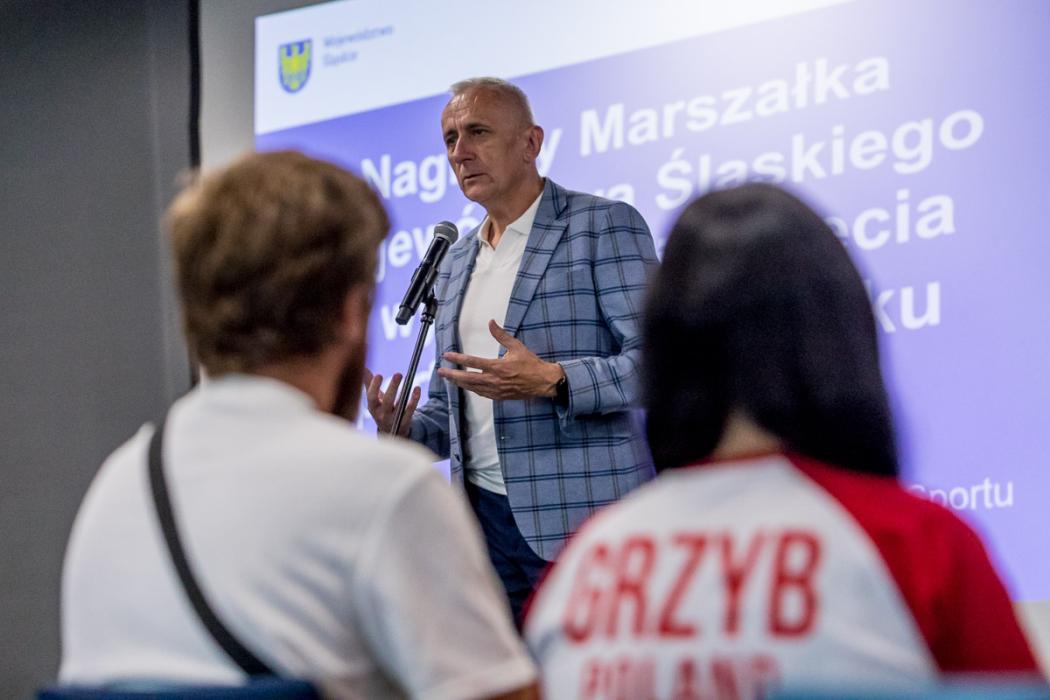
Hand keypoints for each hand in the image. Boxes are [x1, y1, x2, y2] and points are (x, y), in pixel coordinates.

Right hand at [363, 369, 419, 436]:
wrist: (390, 431)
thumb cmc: (381, 410)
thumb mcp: (374, 399)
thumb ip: (369, 384)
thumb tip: (363, 367)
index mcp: (373, 407)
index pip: (371, 397)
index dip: (374, 387)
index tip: (379, 375)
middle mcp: (382, 414)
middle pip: (388, 401)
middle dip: (393, 388)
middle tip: (398, 374)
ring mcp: (394, 419)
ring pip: (400, 407)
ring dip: (405, 394)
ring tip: (409, 380)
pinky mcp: (405, 421)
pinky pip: (410, 410)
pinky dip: (414, 399)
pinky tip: (417, 388)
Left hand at [438, 320, 563, 400]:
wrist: (542, 382)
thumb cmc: (530, 364)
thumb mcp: (516, 346)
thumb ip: (501, 335)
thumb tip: (491, 322)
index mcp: (497, 366)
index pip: (472, 362)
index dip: (458, 358)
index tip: (447, 355)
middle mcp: (494, 380)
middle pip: (467, 378)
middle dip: (452, 374)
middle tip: (440, 371)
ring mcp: (495, 390)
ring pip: (472, 387)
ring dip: (459, 383)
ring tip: (448, 378)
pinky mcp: (499, 396)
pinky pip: (481, 393)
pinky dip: (471, 389)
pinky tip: (465, 386)